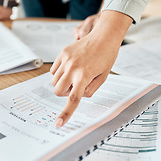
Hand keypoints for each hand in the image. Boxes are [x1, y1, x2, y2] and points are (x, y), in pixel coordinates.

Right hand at [51, 11, 131, 126]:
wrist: (103, 36)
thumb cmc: (106, 56)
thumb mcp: (103, 77)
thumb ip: (90, 90)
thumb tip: (78, 95)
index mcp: (84, 76)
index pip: (73, 99)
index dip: (65, 113)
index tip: (59, 123)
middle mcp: (72, 68)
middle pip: (58, 91)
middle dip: (64, 93)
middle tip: (76, 85)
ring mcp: (65, 60)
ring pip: (54, 81)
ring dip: (62, 83)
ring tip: (75, 74)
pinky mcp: (62, 53)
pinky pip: (53, 70)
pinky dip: (59, 73)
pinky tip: (70, 67)